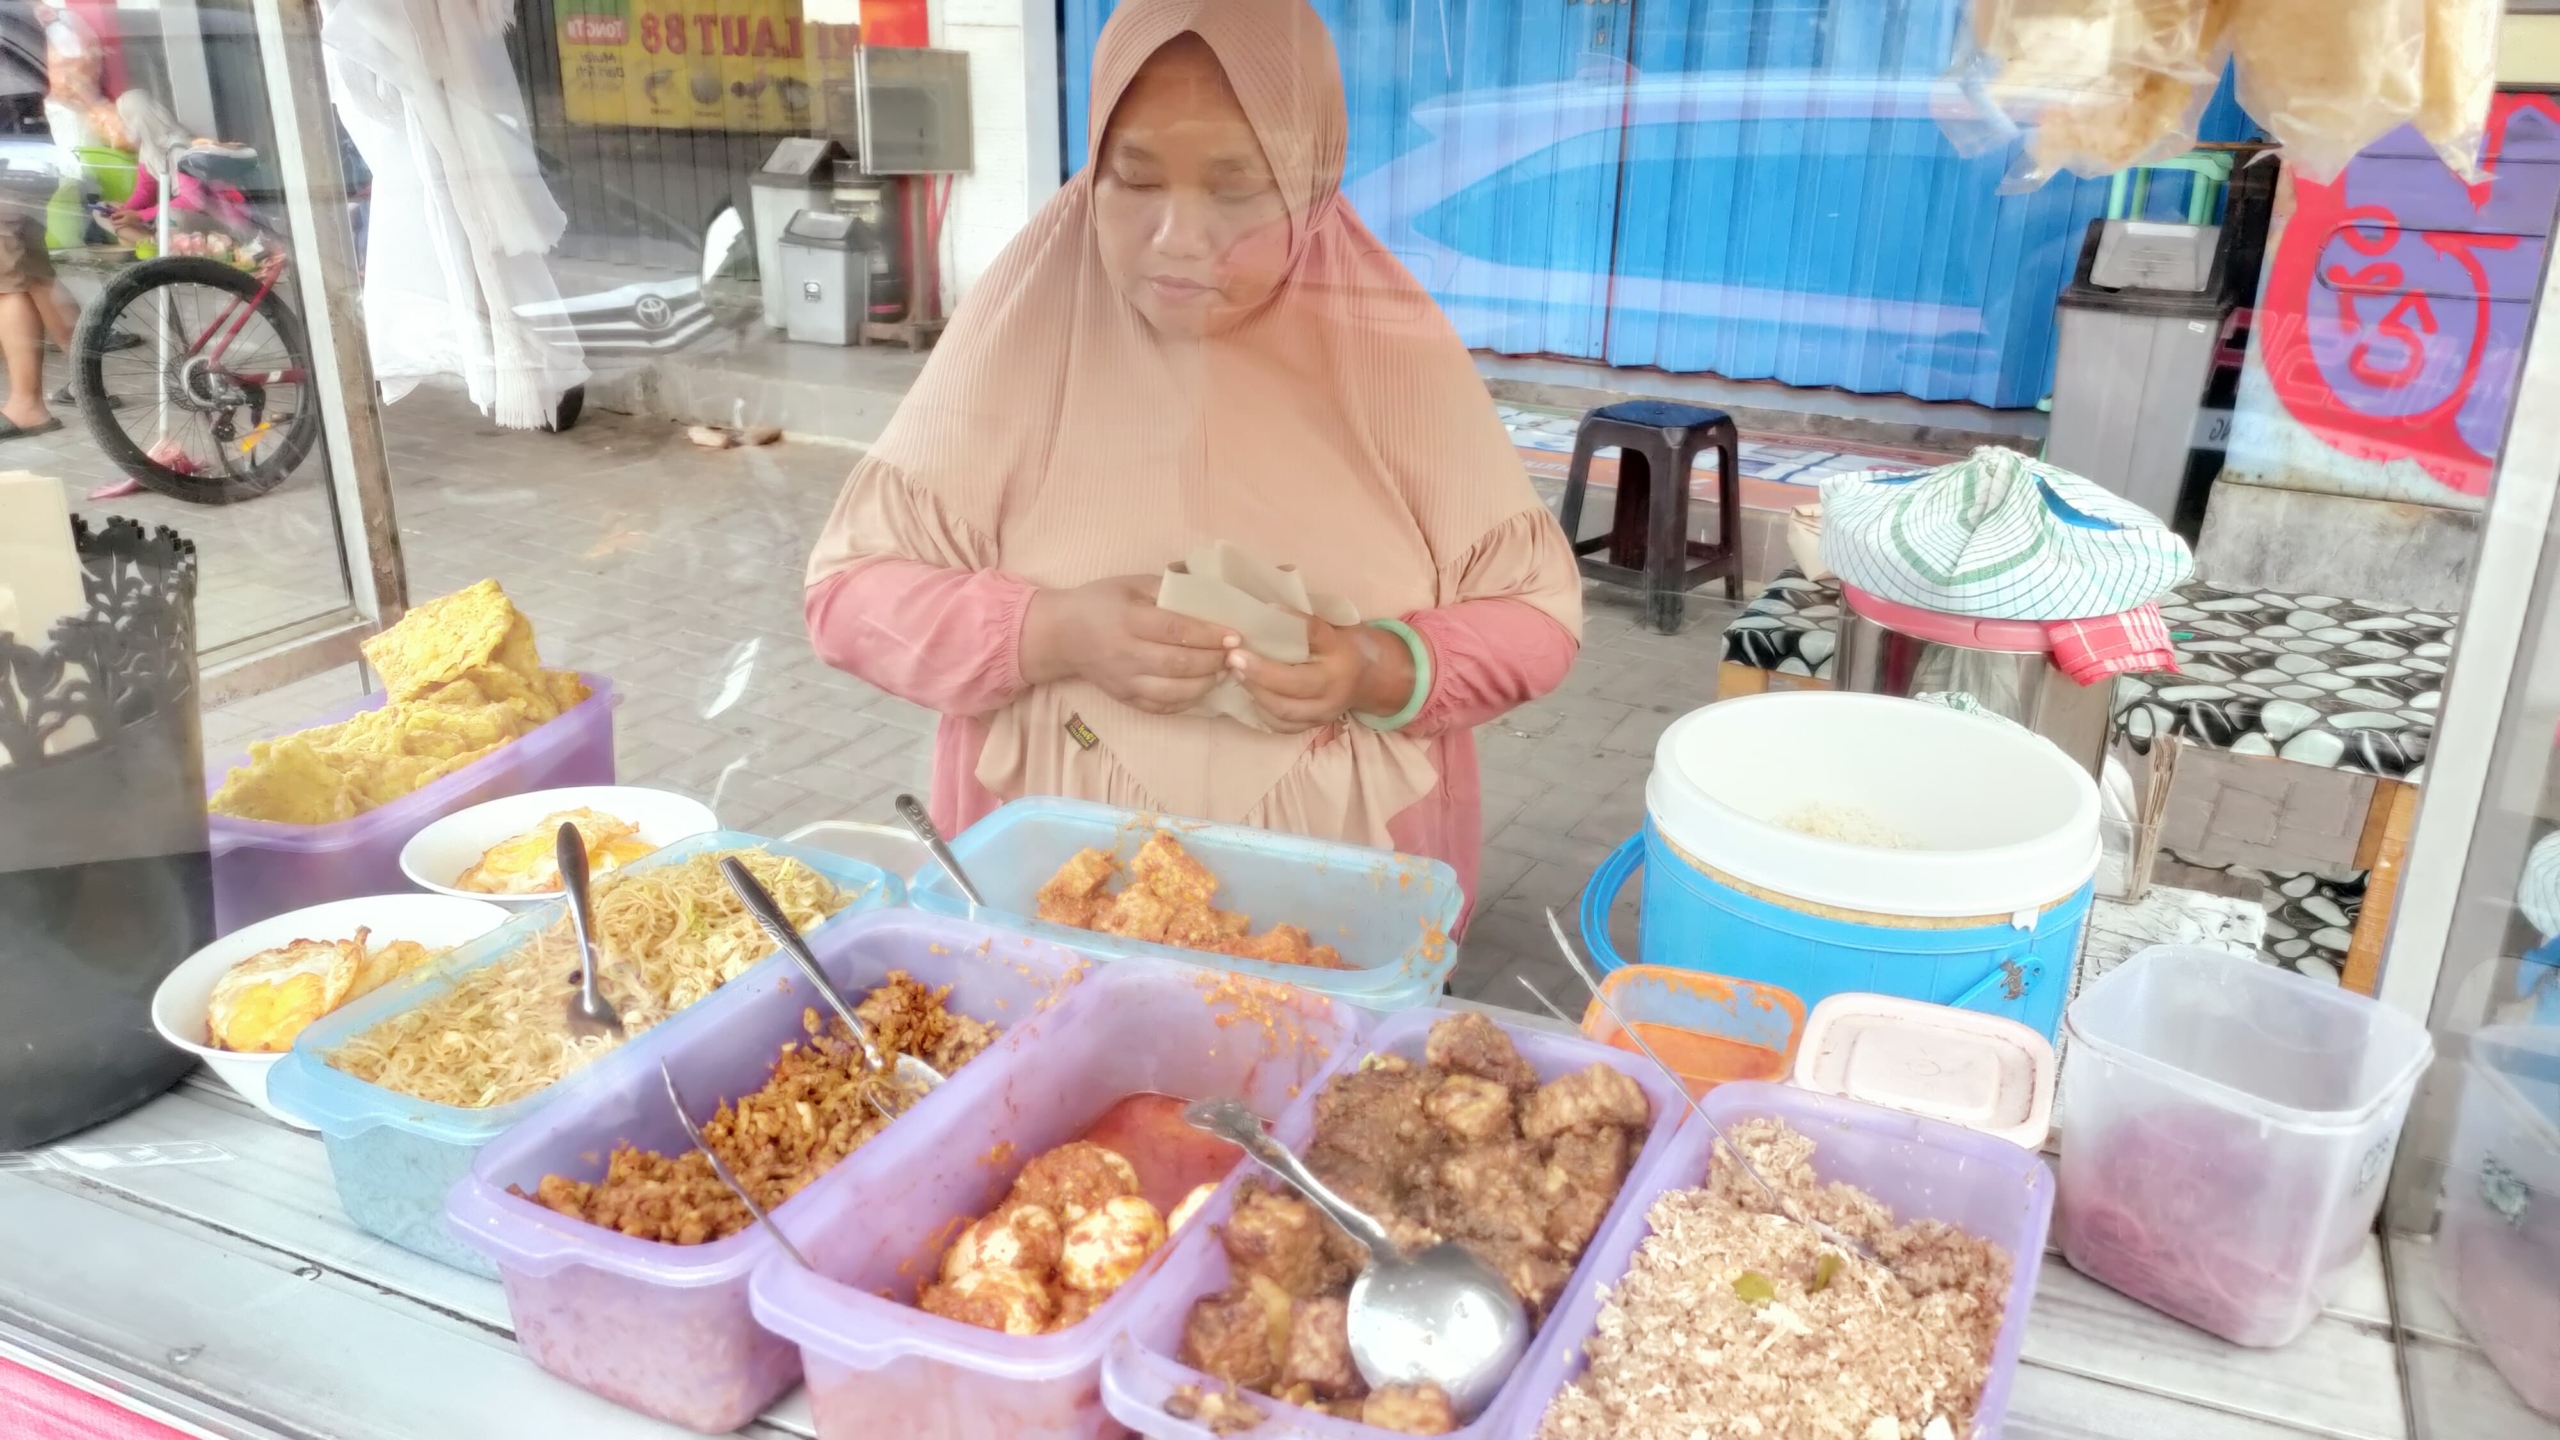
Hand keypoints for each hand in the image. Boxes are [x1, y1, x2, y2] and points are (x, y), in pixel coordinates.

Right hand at [1021, 575, 1235, 714]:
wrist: (1061, 635)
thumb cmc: (1099, 603)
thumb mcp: (1130, 584)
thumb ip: (1167, 588)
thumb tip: (1209, 595)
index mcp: (1128, 620)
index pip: (1176, 631)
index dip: (1209, 635)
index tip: (1234, 635)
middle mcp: (1126, 654)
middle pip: (1179, 664)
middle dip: (1213, 661)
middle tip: (1233, 654)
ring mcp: (1125, 681)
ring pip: (1174, 691)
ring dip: (1205, 684)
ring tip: (1222, 671)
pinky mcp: (1124, 699)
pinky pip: (1161, 707)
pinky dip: (1187, 701)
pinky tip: (1201, 688)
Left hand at [1229, 616, 1415, 728]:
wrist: (1369, 679)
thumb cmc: (1341, 648)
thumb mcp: (1330, 629)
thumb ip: (1304, 622)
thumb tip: (1267, 607)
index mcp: (1339, 656)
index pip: (1315, 635)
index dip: (1291, 624)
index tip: (1264, 612)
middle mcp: (1334, 688)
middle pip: (1295, 684)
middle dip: (1260, 672)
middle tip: (1234, 657)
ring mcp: (1324, 712)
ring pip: (1285, 710)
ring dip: (1256, 692)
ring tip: (1236, 673)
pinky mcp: (1313, 726)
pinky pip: (1282, 725)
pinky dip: (1262, 711)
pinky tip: (1250, 693)